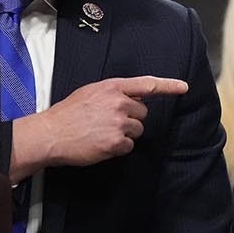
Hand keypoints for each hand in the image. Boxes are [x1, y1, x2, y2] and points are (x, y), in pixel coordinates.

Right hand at [10, 76, 187, 180]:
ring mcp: (118, 123)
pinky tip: (101, 144)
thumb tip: (131, 98)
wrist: (50, 134)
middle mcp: (119, 102)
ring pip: (137, 130)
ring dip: (124, 134)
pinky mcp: (115, 142)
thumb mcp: (91, 93)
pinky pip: (128, 146)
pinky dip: (118, 148)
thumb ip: (113, 93)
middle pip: (142, 112)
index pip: (147, 84)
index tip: (183, 87)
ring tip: (101, 133)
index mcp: (112, 87)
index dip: (168, 86)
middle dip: (130, 118)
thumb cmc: (67, 114)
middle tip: (107, 122)